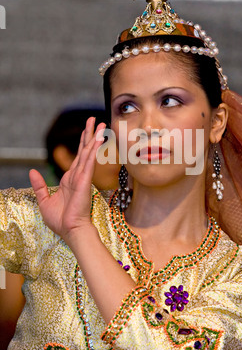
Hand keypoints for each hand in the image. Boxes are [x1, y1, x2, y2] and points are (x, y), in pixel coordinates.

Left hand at [29, 117, 104, 241]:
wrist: (69, 230)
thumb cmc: (60, 220)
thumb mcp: (44, 201)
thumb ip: (39, 186)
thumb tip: (32, 171)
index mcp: (70, 179)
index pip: (78, 156)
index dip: (83, 142)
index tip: (88, 130)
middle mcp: (78, 175)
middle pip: (85, 150)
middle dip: (90, 134)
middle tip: (96, 120)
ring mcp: (82, 177)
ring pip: (88, 153)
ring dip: (94, 138)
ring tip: (100, 124)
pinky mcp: (84, 181)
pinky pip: (88, 163)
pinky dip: (92, 150)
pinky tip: (97, 140)